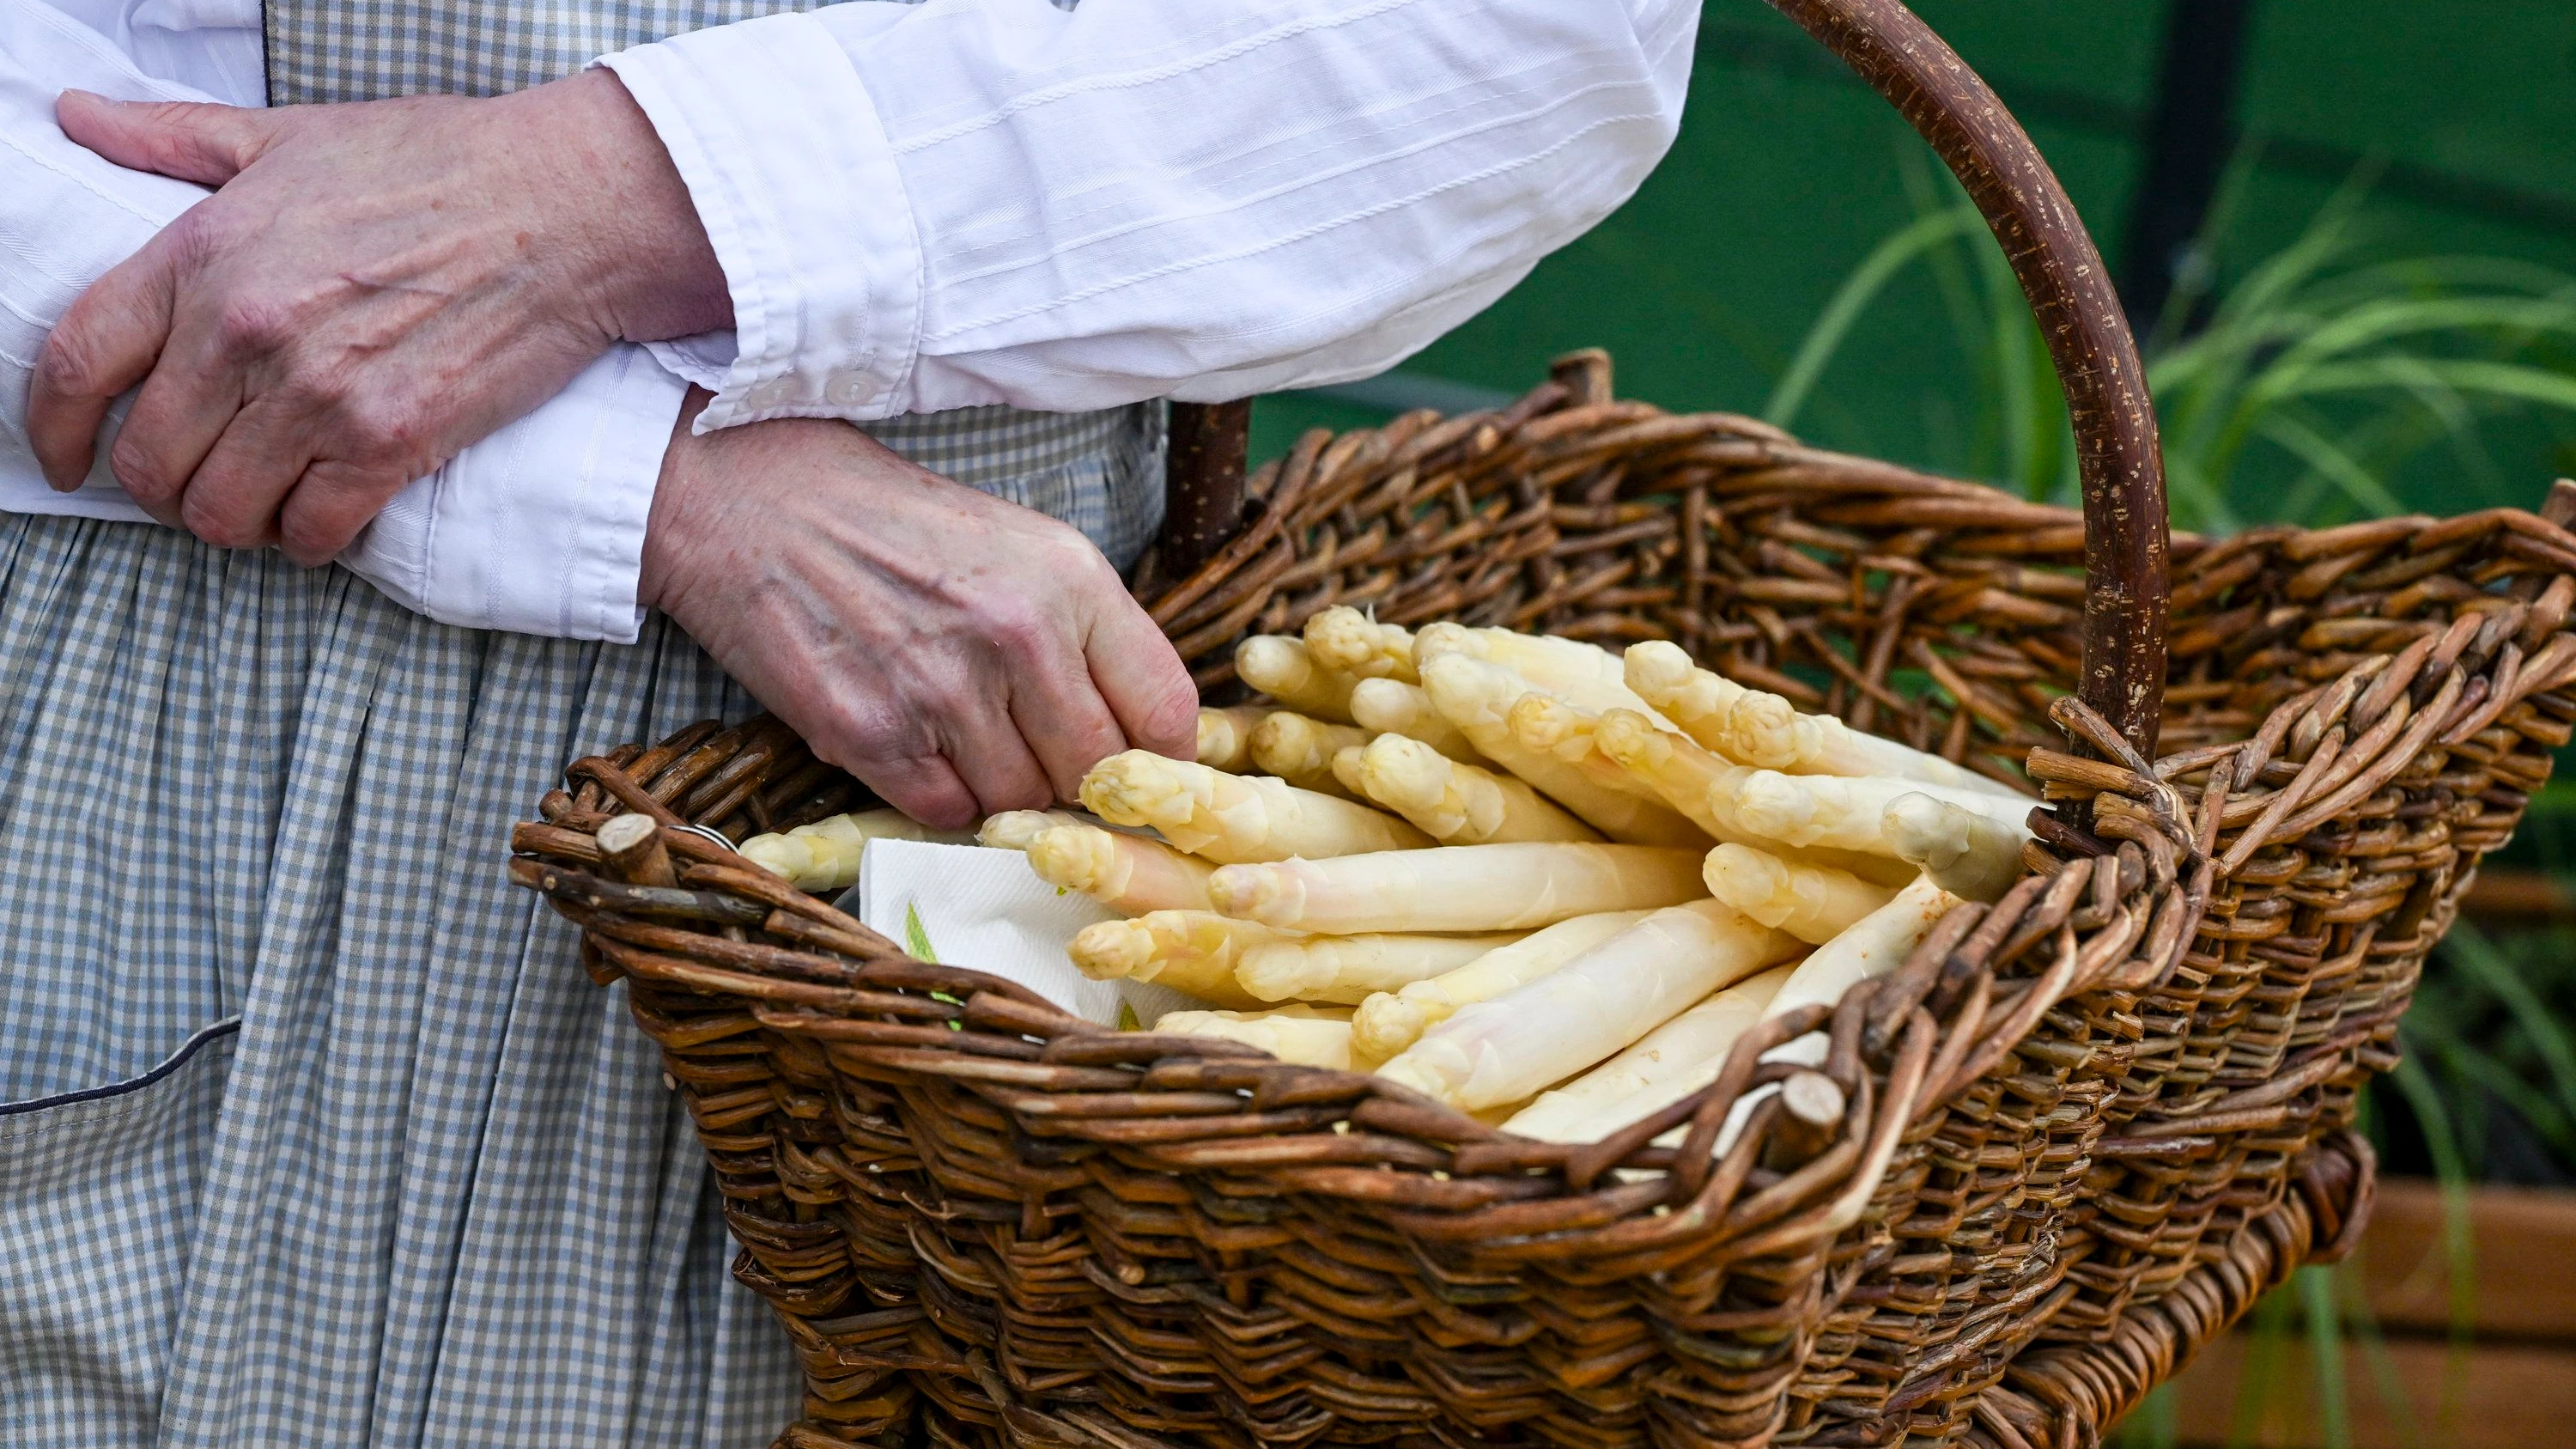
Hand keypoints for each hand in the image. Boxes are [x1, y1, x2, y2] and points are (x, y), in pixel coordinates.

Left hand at [28, 72, 726, 564]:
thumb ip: (177, 139)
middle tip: (192, 482)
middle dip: (161, 486)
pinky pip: (313, 529)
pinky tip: (323, 516)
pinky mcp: (393, 441)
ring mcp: (319, 394)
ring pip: (223, 511)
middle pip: (150, 460)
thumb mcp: (291, 137)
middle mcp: (248, 332)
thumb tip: (80, 120)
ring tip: (259, 502)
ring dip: (233, 520)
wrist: (566, 208)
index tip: (63, 457)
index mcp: (206, 254)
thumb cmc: (440, 164)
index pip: (83, 361)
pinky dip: (309, 537)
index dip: (55, 426)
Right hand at [643, 395, 1197, 827]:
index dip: (1161, 757)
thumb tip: (1143, 733)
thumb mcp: (1022, 547)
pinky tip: (921, 745)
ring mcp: (944, 693)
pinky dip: (944, 797)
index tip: (1140, 768)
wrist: (753, 504)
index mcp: (1071, 582)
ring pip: (1023, 803)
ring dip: (1007, 788)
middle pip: (1098, 774)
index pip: (1168, 714)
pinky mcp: (873, 737)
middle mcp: (1018, 638)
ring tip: (969, 734)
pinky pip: (949, 813)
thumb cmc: (895, 525)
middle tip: (1044, 758)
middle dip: (1080, 782)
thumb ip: (1090, 634)